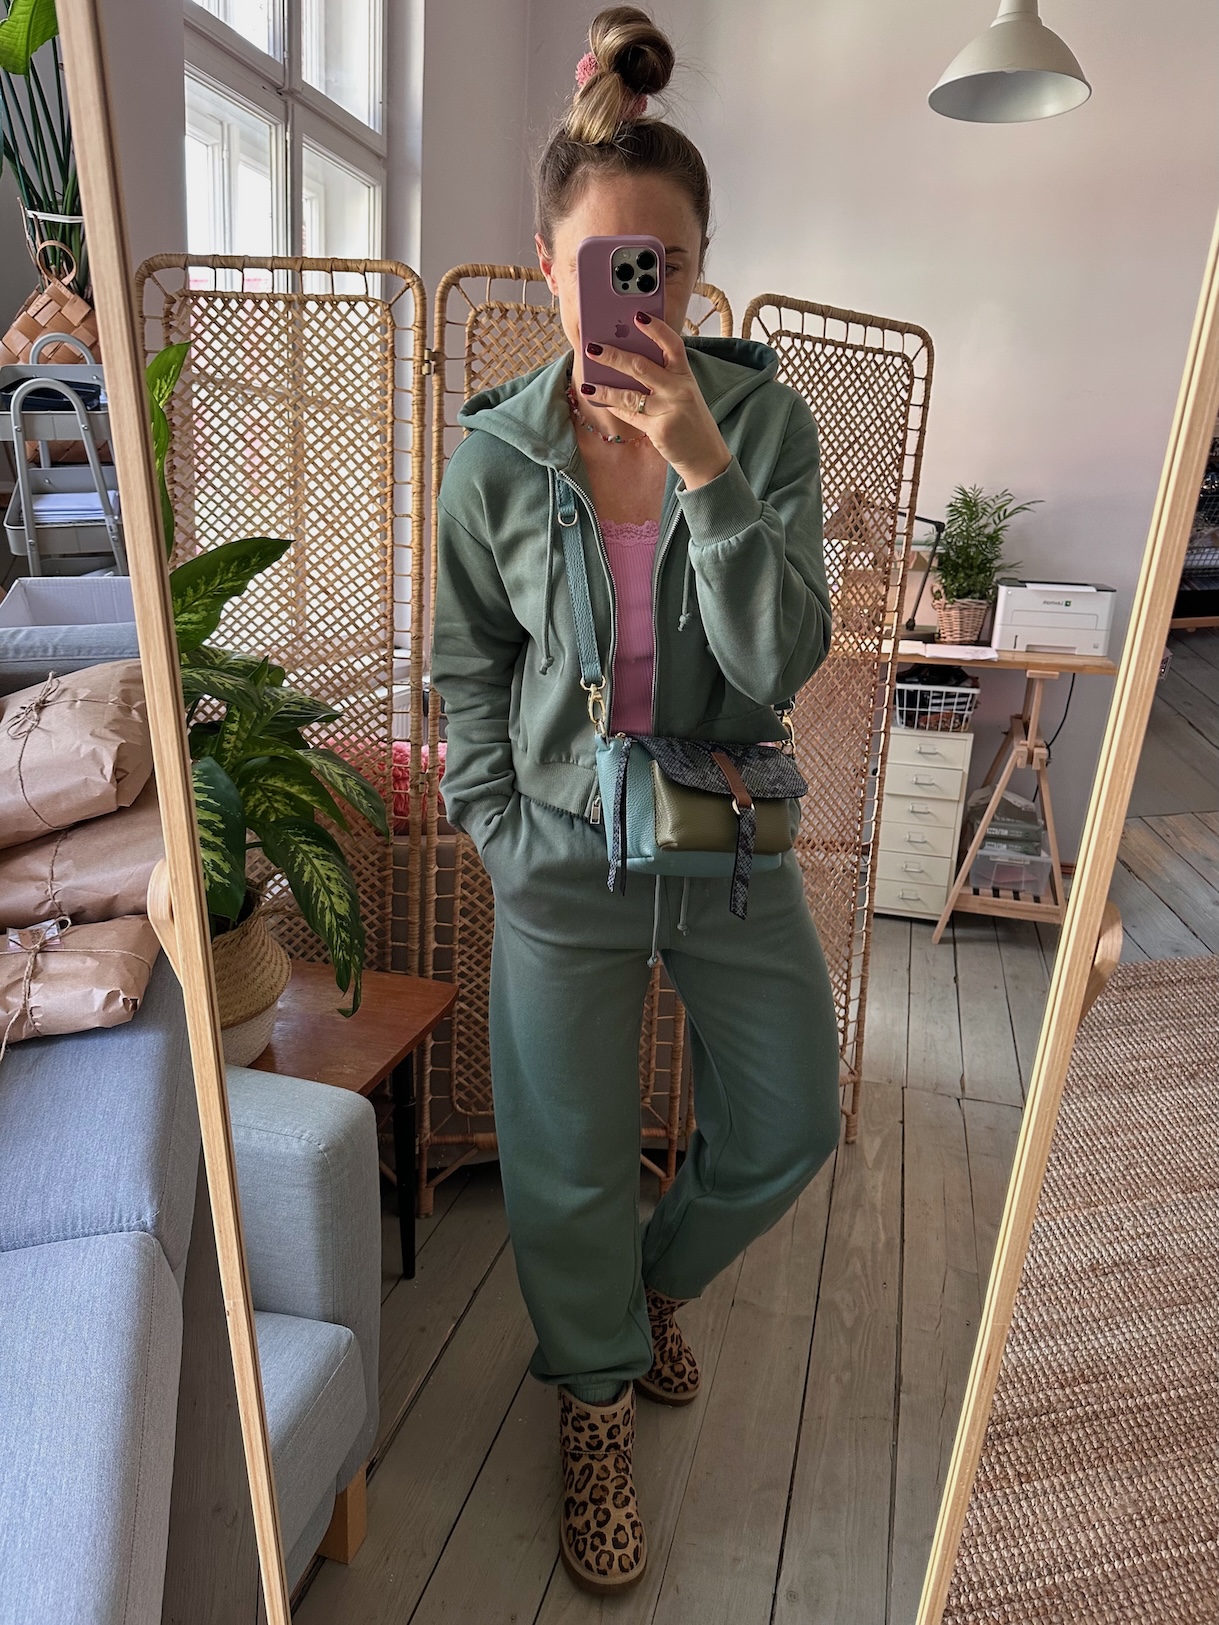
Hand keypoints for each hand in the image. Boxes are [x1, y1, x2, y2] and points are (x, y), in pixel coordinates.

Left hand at [580, 313, 731, 490]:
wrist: (705, 455)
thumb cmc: (690, 419)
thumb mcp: (683, 392)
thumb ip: (663, 377)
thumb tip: (626, 362)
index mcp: (685, 375)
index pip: (673, 344)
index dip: (656, 329)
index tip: (638, 316)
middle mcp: (679, 389)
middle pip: (641, 366)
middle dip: (613, 356)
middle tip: (592, 348)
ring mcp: (669, 410)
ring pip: (629, 394)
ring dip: (605, 388)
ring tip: (587, 383)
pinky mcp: (659, 430)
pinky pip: (630, 415)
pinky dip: (614, 407)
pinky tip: (600, 400)